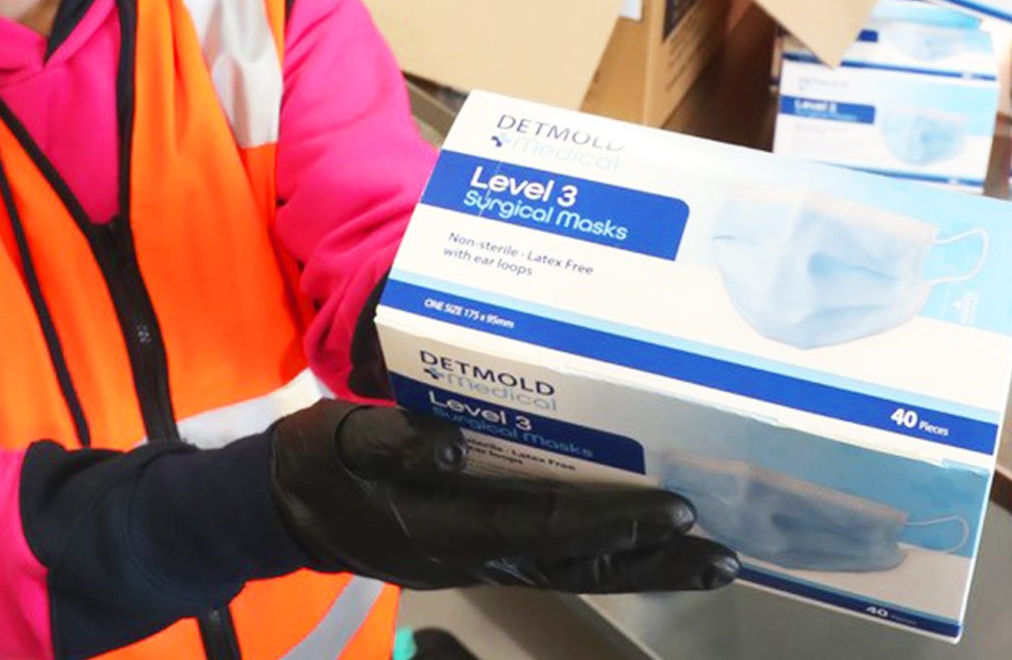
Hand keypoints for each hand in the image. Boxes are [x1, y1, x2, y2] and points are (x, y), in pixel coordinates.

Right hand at [269, 400, 739, 592]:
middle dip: (653, 562)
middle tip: (723, 557)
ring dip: (644, 568)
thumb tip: (451, 442)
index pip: (544, 526)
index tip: (671, 509)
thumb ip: (392, 441)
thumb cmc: (319, 465)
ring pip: (578, 571)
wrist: (288, 508)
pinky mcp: (483, 551)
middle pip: (581, 566)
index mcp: (444, 526)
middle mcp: (475, 554)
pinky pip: (558, 562)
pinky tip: (644, 549)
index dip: (610, 520)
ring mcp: (481, 560)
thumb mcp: (341, 438)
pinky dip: (609, 558)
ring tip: (708, 563)